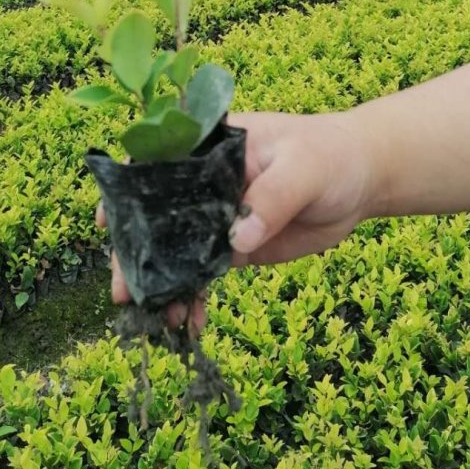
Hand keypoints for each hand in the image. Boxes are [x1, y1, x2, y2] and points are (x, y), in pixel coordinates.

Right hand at [96, 108, 373, 333]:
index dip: (128, 190)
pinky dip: (193, 295)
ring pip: (176, 249)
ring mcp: (216, 216)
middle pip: (157, 214)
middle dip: (136, 251)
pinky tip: (187, 321)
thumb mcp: (304, 166)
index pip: (158, 163)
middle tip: (122, 289)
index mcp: (211, 147)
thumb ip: (272, 197)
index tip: (108, 220)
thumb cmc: (329, 155)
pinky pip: (203, 272)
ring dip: (161, 281)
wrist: (360, 181)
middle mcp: (204, 182)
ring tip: (154, 316)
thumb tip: (239, 240)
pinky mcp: (235, 246)